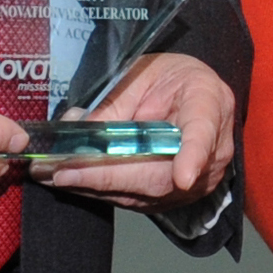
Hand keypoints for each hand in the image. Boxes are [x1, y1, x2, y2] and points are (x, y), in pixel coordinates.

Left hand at [40, 51, 236, 211]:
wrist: (193, 93)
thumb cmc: (172, 78)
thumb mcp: (143, 74)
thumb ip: (116, 103)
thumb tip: (76, 129)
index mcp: (208, 103)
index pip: (204, 132)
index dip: (194, 156)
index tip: (183, 178)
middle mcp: (213, 149)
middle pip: (163, 175)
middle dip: (109, 177)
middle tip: (65, 173)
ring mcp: (200, 179)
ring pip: (147, 193)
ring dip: (99, 187)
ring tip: (58, 176)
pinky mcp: (179, 195)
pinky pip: (140, 199)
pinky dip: (105, 191)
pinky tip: (76, 181)